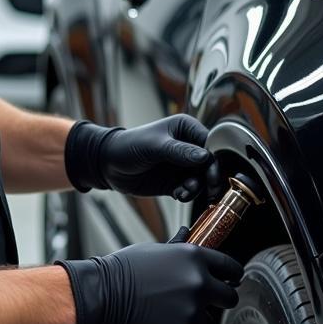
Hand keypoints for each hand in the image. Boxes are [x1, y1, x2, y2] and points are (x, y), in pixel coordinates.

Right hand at [56, 231, 241, 323]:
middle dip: (219, 299)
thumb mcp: (155, 251)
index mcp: (194, 258)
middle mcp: (198, 284)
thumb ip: (179, 251)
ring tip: (168, 312)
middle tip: (202, 301)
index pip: (230, 267)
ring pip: (208, 322)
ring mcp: (191, 312)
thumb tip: (187, 237)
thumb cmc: (122, 270)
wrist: (101, 295)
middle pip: (229, 297)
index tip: (231, 280)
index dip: (232, 274)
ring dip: (194, 320)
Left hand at [65, 115, 218, 199]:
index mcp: (186, 129)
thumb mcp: (155, 146)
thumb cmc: (130, 146)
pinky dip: (187, 194)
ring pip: (201, 179)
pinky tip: (178, 195)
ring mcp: (182, 165)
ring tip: (184, 192)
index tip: (212, 175)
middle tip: (208, 191)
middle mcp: (188, 147)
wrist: (108, 164)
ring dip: (196, 188)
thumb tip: (205, 157)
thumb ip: (180, 152)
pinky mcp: (176, 182)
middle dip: (208, 178)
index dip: (214, 160)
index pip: (209, 144)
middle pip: (209, 164)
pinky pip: (189, 190)